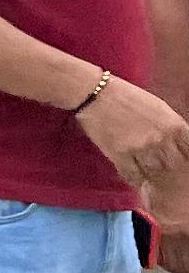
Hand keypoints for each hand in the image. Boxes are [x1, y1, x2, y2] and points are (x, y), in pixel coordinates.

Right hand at [72, 78, 188, 194]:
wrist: (94, 92)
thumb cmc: (126, 96)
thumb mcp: (157, 107)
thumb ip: (171, 126)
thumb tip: (179, 143)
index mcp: (173, 124)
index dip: (186, 157)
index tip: (181, 161)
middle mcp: (161, 138)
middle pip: (174, 163)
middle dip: (169, 165)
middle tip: (161, 167)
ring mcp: (141, 148)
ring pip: (155, 171)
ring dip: (152, 173)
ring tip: (148, 173)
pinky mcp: (120, 155)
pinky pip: (133, 176)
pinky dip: (135, 179)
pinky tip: (134, 178)